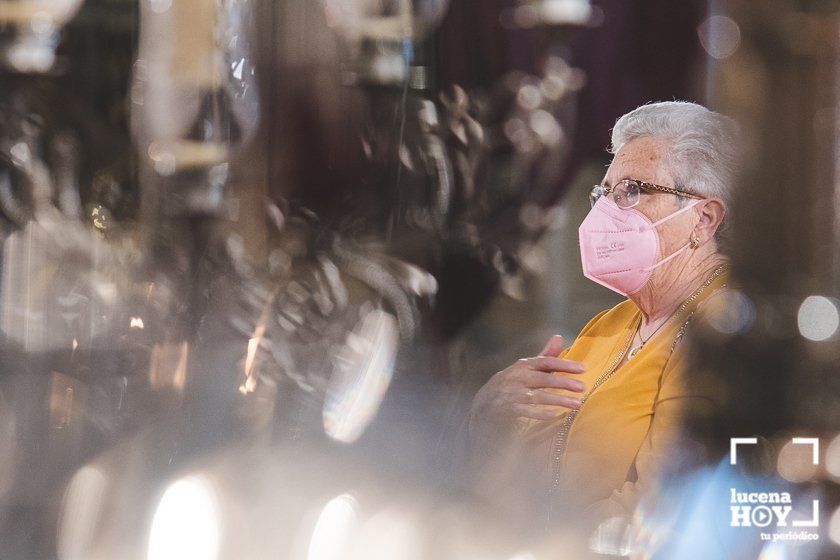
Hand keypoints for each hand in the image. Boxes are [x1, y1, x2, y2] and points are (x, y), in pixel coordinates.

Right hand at [470, 335, 585, 428]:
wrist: (485, 401)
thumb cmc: (512, 382)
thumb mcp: (526, 367)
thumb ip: (545, 355)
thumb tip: (559, 337)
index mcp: (524, 366)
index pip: (546, 362)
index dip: (564, 364)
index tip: (583, 369)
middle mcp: (518, 378)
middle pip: (544, 379)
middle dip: (563, 382)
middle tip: (582, 387)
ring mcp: (513, 394)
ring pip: (538, 396)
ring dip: (558, 400)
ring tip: (576, 404)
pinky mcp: (509, 409)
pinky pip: (526, 411)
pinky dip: (540, 413)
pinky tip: (554, 415)